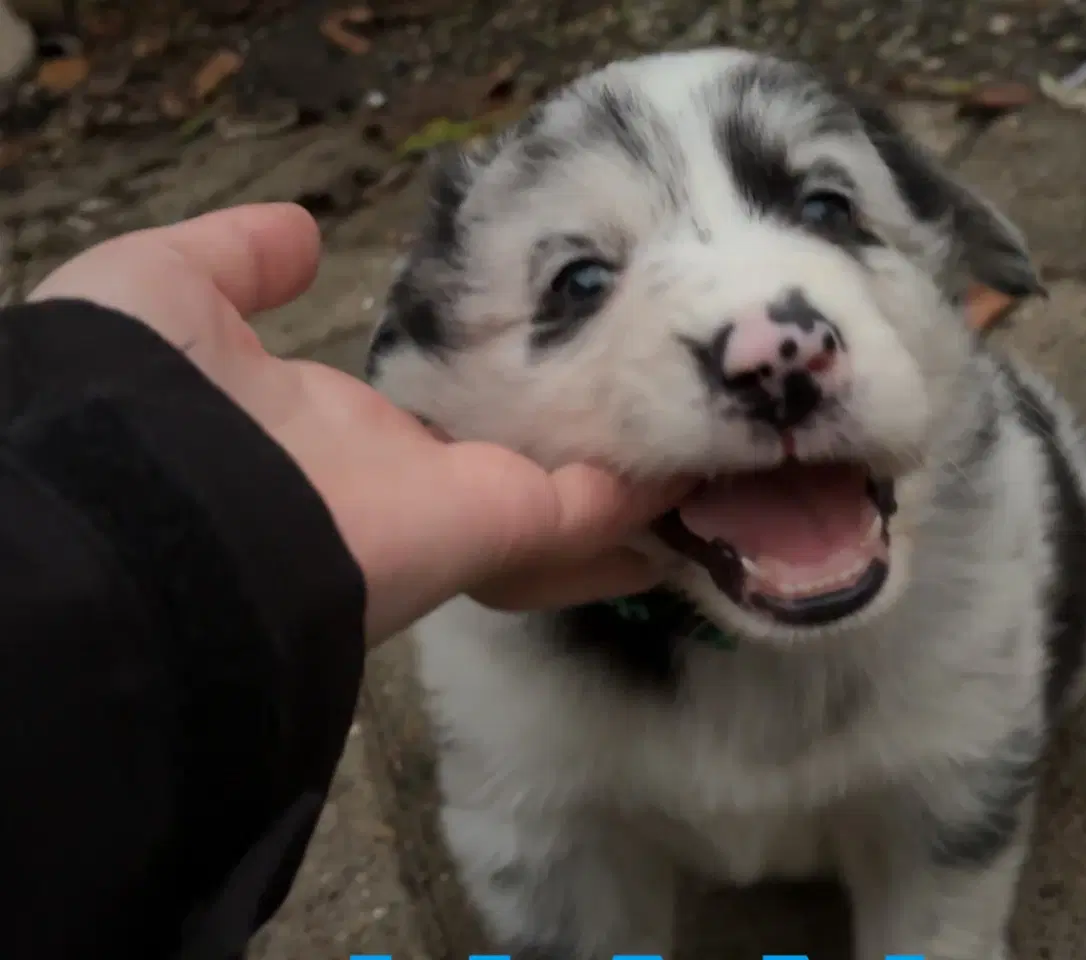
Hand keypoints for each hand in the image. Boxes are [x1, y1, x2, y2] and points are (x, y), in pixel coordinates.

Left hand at [29, 203, 688, 641]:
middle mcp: (394, 481)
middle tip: (632, 400)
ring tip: (692, 433)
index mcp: (320, 433)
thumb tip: (305, 234)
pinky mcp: (496, 525)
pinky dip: (644, 493)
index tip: (524, 355)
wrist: (151, 511)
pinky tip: (701, 459)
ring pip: (558, 501)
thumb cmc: (143, 396)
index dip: (472, 390)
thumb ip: (233, 263)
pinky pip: (587, 511)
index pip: (417, 418)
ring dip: (621, 476)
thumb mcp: (161, 294)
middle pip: (498, 467)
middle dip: (559, 444)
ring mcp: (449, 510)